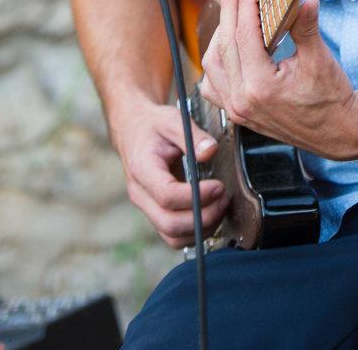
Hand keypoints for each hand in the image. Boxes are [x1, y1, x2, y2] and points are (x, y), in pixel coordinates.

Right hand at [110, 99, 228, 247]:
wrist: (132, 130)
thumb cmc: (153, 125)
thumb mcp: (172, 119)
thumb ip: (193, 135)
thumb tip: (211, 151)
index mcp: (142, 168)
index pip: (167, 195)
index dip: (196, 196)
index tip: (218, 186)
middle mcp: (140, 194)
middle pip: (169, 223)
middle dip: (203, 217)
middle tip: (224, 197)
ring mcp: (146, 207)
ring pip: (172, 237)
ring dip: (201, 228)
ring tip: (220, 206)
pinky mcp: (155, 214)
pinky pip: (174, 235)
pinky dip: (195, 231)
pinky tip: (211, 212)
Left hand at [199, 0, 357, 159]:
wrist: (338, 132)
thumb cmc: (331, 99)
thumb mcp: (320, 59)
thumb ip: (306, 26)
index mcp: (262, 87)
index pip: (244, 34)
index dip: (244, 3)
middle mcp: (243, 100)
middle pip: (225, 43)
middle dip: (229, 6)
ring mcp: (238, 110)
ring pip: (212, 63)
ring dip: (219, 32)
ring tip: (231, 7)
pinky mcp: (238, 114)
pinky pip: (213, 85)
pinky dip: (216, 62)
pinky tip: (226, 45)